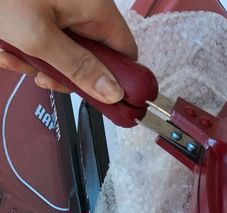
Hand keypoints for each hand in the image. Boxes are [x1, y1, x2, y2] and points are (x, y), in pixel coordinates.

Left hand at [0, 0, 136, 102]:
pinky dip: (23, 47)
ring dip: (35, 62)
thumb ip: (78, 68)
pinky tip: (4, 43)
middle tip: (38, 73)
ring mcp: (60, 7)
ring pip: (62, 53)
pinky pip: (42, 40)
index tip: (99, 99)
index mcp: (94, 7)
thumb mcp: (38, 37)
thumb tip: (113, 93)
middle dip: (61, 72)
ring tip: (10, 52)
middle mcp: (82, 6)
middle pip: (91, 57)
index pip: (124, 53)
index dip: (115, 80)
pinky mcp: (41, 9)